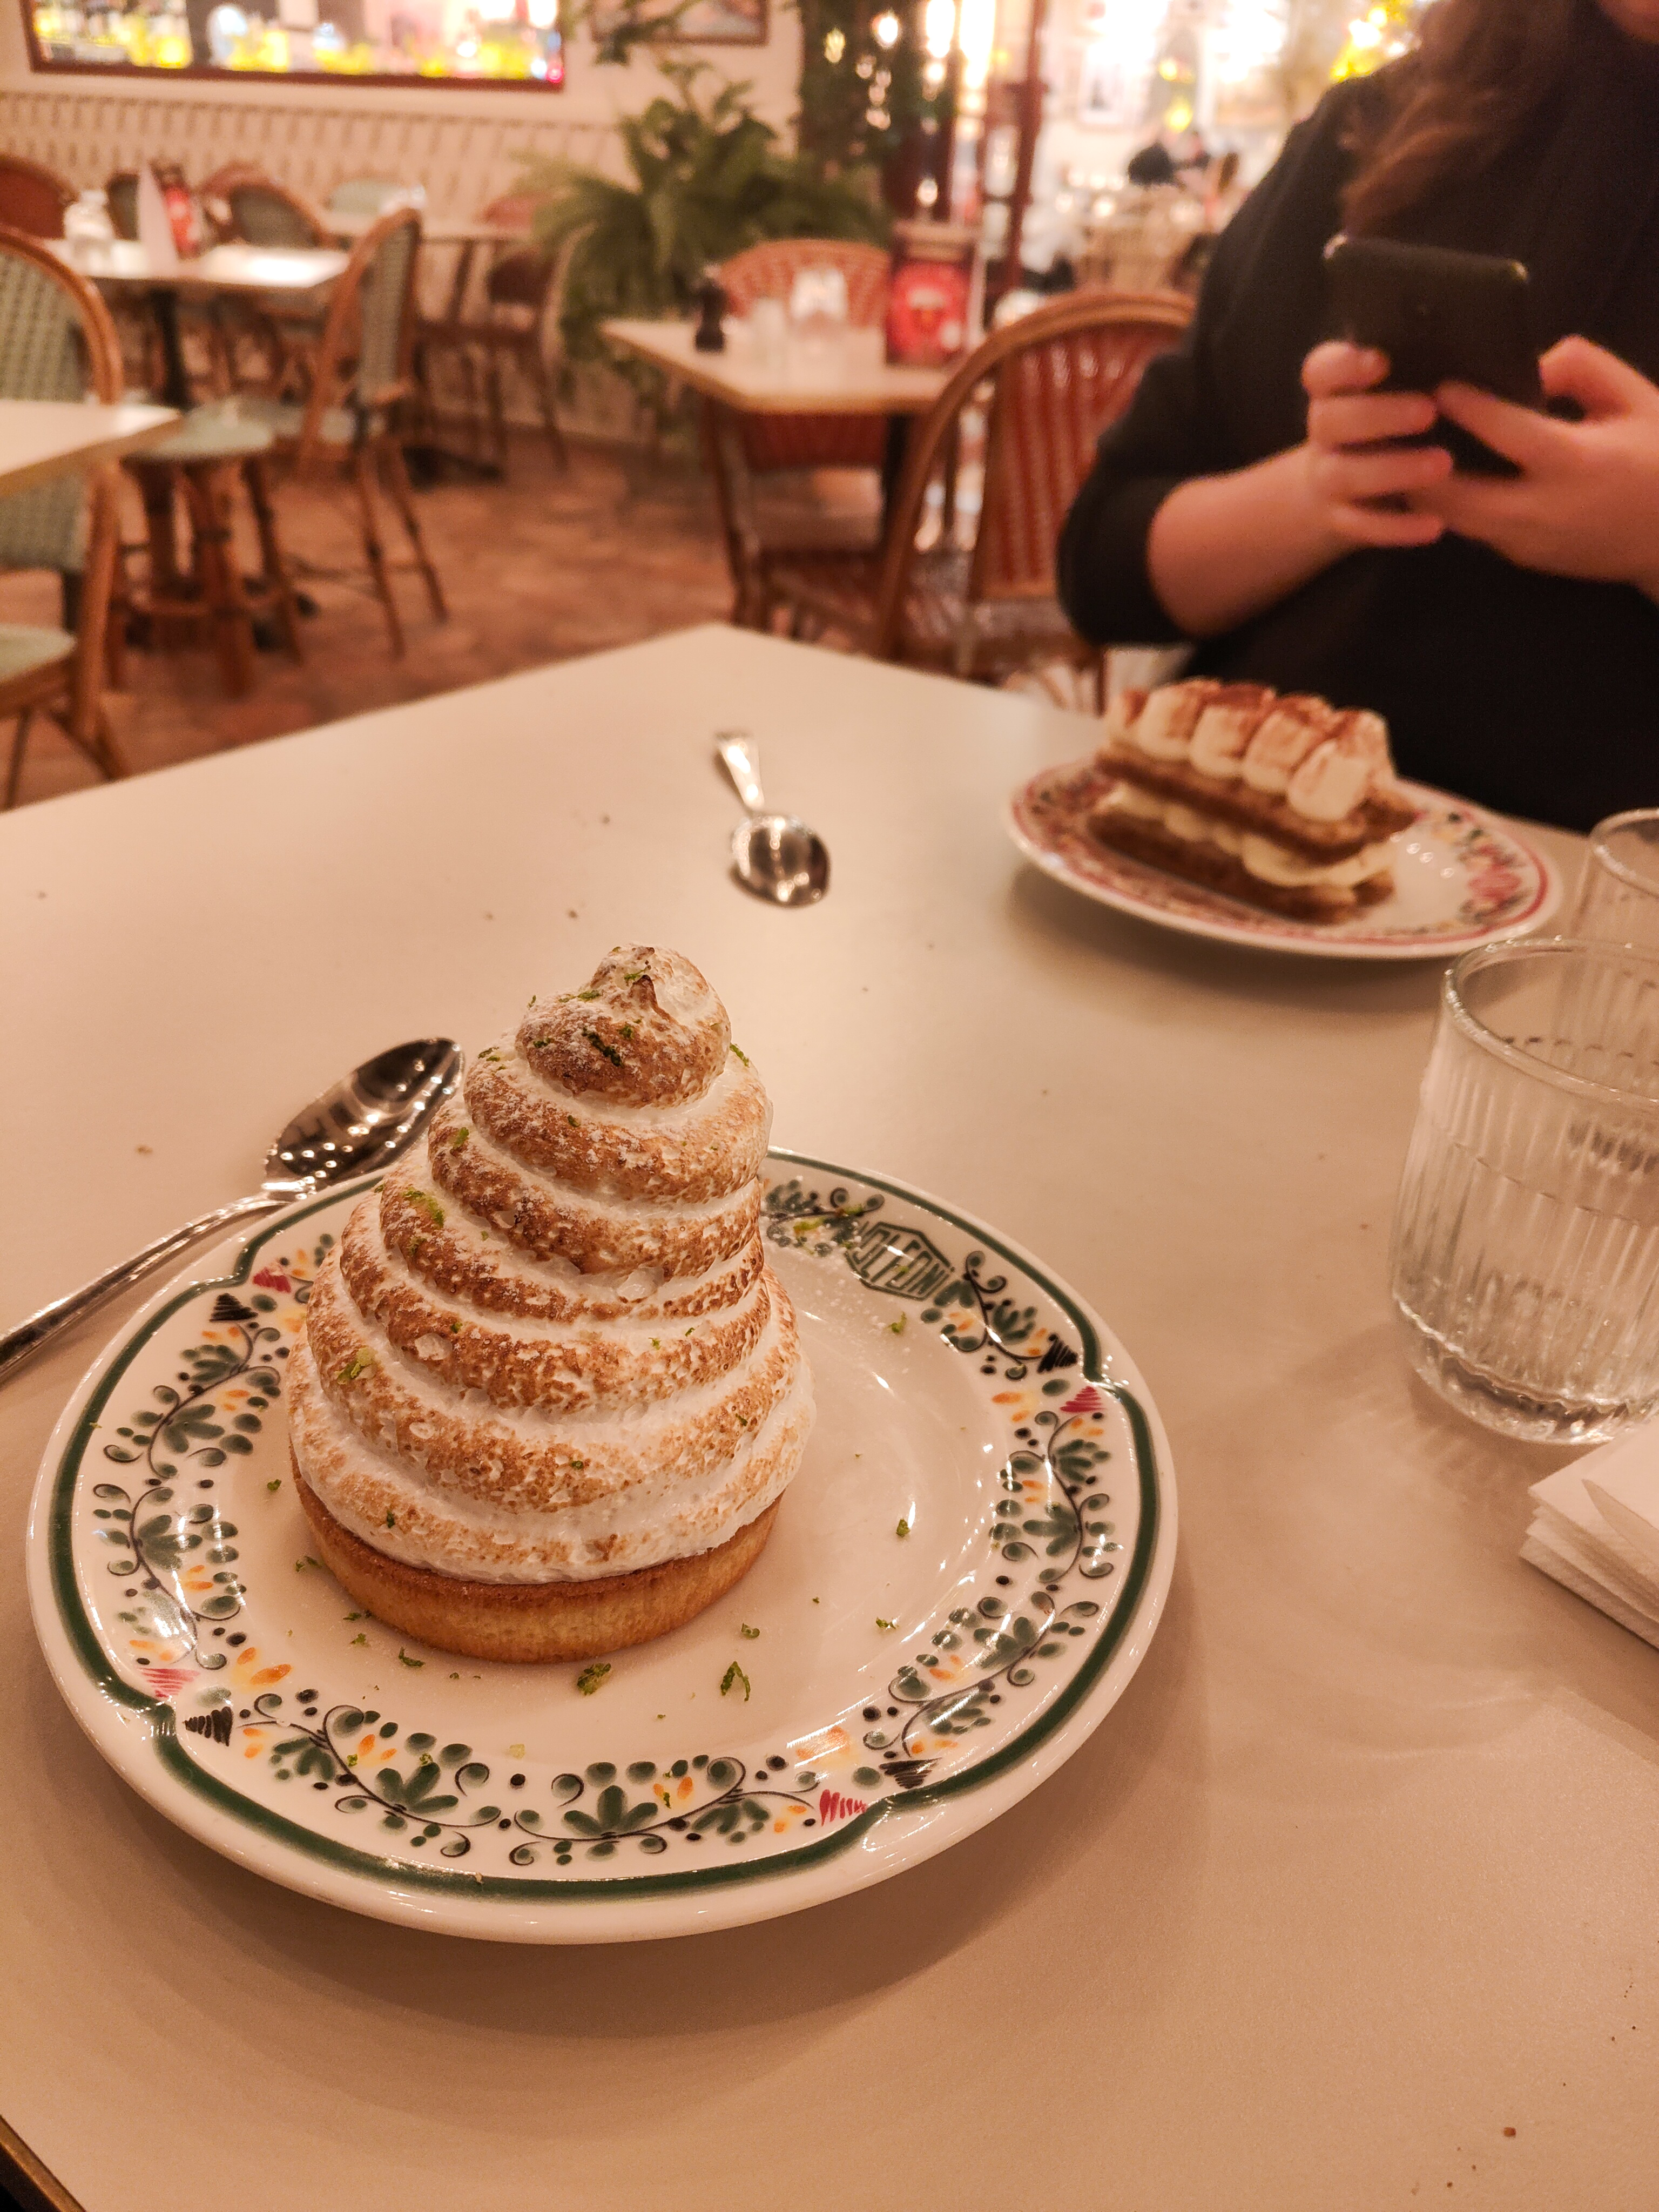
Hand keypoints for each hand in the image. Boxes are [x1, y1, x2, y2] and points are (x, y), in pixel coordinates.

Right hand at [1298, 340, 1450, 549]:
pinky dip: (1395, 528)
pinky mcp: (1340, 520)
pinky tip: (1434, 526)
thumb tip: (1540, 348)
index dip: (1342, 366)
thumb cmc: (1395, 422)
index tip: (1382, 361)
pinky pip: (1360, 526)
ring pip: (1343, 474)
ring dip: (1391, 469)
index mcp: (1336, 392)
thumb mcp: (1409, 388)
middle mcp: (1324, 432)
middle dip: (1377, 415)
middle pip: (1329, 420)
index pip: (1320, 372)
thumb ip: (1448, 370)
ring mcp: (1327, 477)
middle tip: (1428, 412)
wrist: (1344, 488)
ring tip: (1443, 464)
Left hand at [1418, 338, 1658, 596]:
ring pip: (1451, 519)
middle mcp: (1540, 509)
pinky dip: (1448, 504)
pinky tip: (1437, 476)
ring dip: (1423, 488)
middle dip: (1418, 461)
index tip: (1436, 384)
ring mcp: (1526, 542)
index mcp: (1574, 462)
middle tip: (1397, 425)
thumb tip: (1527, 364)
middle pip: (1452, 493)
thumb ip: (1581, 367)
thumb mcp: (1634, 397)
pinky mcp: (1520, 558)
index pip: (1503, 431)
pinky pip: (1471, 529)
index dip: (1465, 406)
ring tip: (1404, 450)